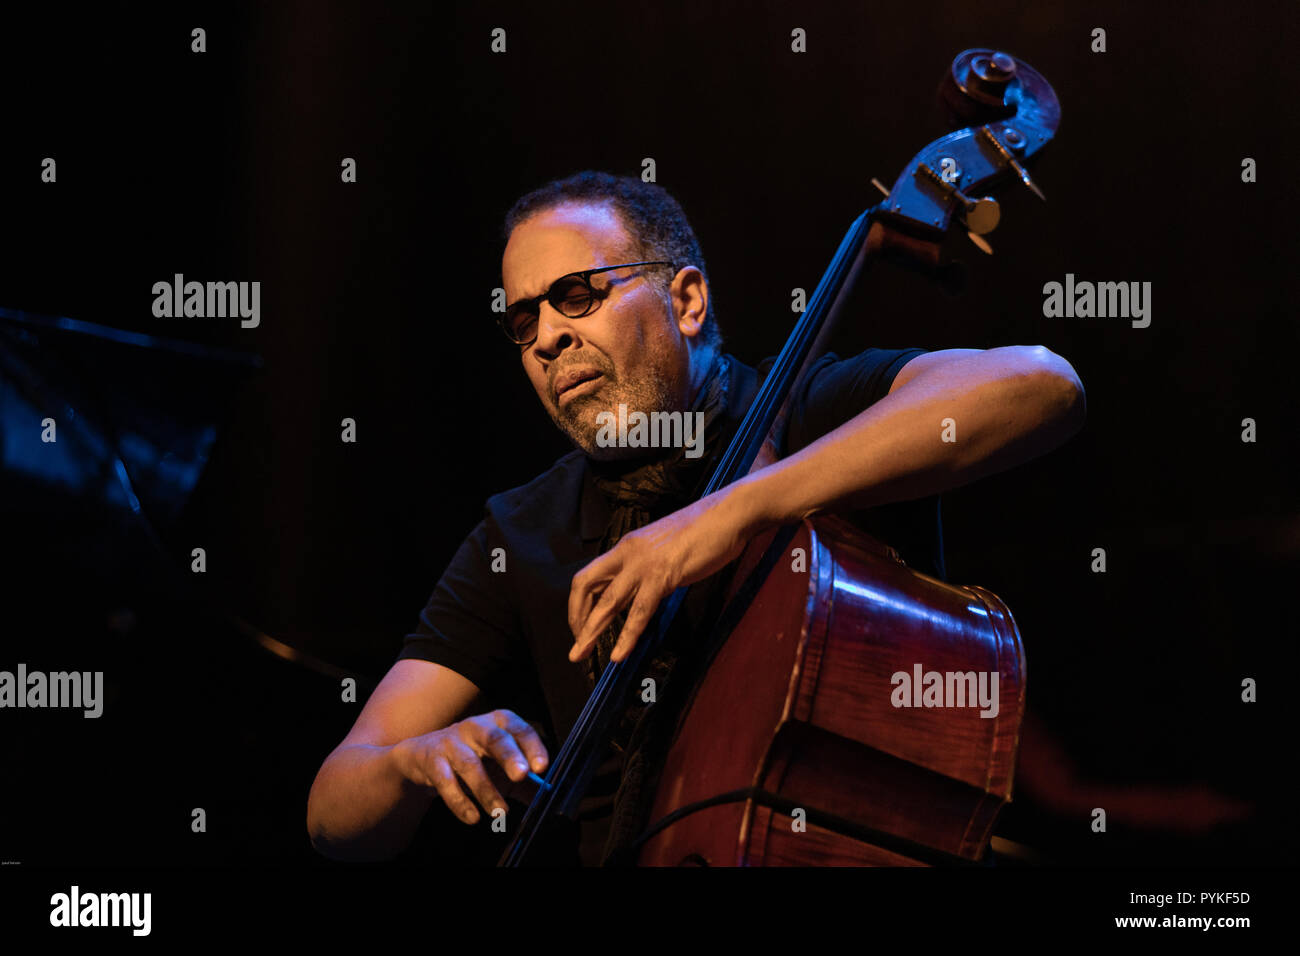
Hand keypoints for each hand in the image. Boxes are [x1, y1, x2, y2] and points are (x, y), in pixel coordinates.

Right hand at [393, 710, 547, 823]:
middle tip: (521, 775)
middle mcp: (476, 726)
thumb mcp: (500, 765)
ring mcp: (452, 741)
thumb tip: (549, 797)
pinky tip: (472, 817)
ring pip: (469, 763)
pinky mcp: (432, 759)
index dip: (532, 746)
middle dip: (509, 756)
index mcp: (499, 723)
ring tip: (500, 811)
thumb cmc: (474, 759)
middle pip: (495, 738)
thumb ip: (526, 781)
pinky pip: (445, 781)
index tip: (542, 767)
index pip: (519, 729)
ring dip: (486, 789)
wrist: (423, 758)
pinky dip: (459, 801)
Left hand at [567, 485, 758, 663]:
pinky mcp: (663, 574)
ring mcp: (643, 563)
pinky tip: (619, 654)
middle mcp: (627, 553)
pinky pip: (639, 610)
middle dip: (576, 618)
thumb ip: (649, 570)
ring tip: (581, 655)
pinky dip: (627, 635)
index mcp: (627, 546)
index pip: (589, 576)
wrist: (729, 514)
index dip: (579, 604)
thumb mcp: (665, 549)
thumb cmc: (703, 531)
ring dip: (591, 631)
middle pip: (586, 586)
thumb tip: (642, 594)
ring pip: (607, 602)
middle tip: (577, 647)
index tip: (582, 627)